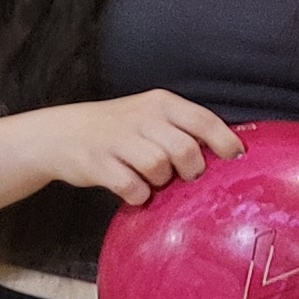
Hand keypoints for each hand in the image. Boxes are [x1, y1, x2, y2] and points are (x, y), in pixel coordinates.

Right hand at [38, 90, 242, 205]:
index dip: (225, 141)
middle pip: (185, 149)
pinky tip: (134, 190)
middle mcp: (141, 117)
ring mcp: (117, 140)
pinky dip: (138, 194)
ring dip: (162, 181)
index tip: (237, 157)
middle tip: (187, 176)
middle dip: (192, 169)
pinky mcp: (98, 164)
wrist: (61, 134)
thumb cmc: (120, 129)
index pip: (203, 120)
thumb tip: (228, 153)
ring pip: (158, 168)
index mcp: (161, 103)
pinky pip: (131, 187)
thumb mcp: (151, 116)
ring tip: (154, 179)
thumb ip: (183, 128)